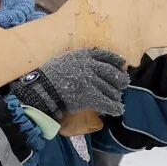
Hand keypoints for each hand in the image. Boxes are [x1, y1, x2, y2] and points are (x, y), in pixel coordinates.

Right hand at [13, 46, 129, 122]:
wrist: (42, 88)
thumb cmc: (49, 74)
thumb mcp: (65, 59)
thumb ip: (79, 60)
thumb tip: (90, 63)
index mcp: (85, 55)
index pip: (107, 55)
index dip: (117, 60)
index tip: (122, 64)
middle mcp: (91, 66)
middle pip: (113, 73)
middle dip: (121, 80)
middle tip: (124, 84)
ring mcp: (92, 82)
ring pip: (112, 90)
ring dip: (116, 96)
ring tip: (117, 100)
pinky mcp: (91, 96)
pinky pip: (107, 103)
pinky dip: (114, 108)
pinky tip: (118, 110)